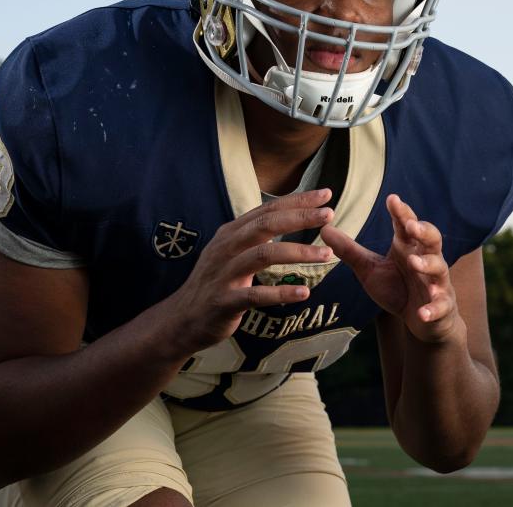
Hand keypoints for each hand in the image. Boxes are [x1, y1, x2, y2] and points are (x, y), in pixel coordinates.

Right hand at [163, 189, 333, 353]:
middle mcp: (226, 248)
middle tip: (330, 214)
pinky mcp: (224, 301)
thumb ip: (255, 235)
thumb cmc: (216, 283)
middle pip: (266, 224)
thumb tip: (288, 216)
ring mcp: (223, 274)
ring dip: (298, 252)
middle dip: (300, 217)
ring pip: (263, 255)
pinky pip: (255, 294)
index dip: (297, 201)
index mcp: (231, 233)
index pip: (268, 209)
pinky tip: (303, 292)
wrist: (182, 319)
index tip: (326, 194)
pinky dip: (281, 292)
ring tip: (326, 254)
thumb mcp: (232, 252)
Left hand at [321, 194, 458, 343]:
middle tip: (411, 226)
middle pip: (432, 239)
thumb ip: (349, 250)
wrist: (421, 320)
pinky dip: (433, 308)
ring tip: (413, 263)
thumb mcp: (369, 269)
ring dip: (427, 264)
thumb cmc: (396, 288)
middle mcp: (426, 259)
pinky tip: (423, 312)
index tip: (392, 198)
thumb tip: (324, 229)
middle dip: (423, 231)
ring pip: (439, 268)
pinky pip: (440, 305)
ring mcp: (436, 282)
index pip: (407, 225)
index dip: (401, 212)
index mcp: (408, 247)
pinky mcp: (441, 306)